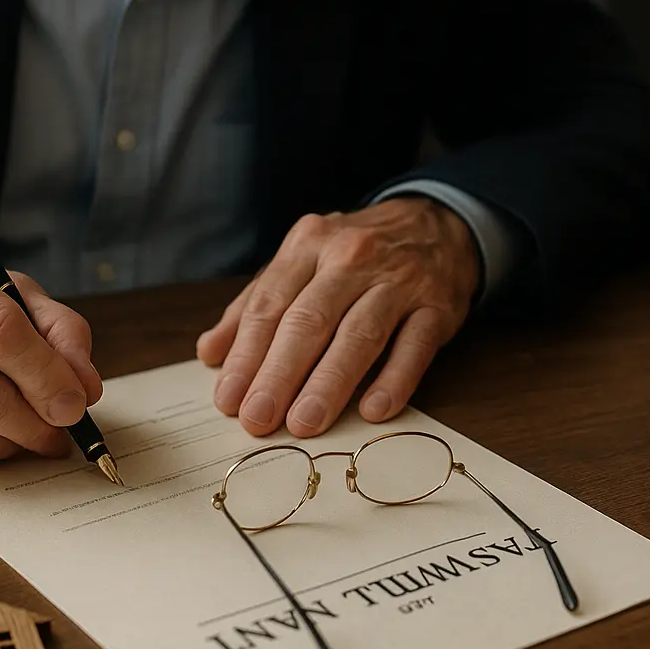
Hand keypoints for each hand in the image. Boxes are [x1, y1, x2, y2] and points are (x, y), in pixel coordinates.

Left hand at [196, 199, 479, 437]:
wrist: (438, 224)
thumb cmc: (359, 252)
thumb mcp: (303, 260)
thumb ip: (256, 303)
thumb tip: (211, 352)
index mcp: (309, 245)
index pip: (270, 304)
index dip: (246, 354)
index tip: (229, 399)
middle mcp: (352, 257)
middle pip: (309, 321)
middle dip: (279, 374)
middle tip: (257, 419)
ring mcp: (399, 281)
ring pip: (359, 335)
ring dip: (329, 383)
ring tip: (303, 424)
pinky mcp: (437, 306)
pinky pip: (414, 347)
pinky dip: (394, 380)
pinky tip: (373, 410)